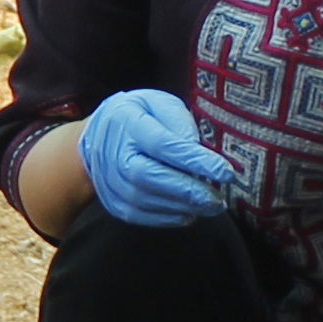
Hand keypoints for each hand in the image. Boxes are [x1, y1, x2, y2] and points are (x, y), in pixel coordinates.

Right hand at [74, 91, 235, 232]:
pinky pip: (139, 216)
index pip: (163, 144)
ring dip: (182, 207)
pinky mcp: (113, 202)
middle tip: (218, 199)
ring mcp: (110, 181)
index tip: (226, 173)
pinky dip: (167, 218)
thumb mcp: (158, 103)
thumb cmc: (137, 117)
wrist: (96, 138)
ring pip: (145, 200)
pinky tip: (188, 213)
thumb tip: (197, 148)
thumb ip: (179, 121)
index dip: (196, 160)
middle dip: (188, 191)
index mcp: (129, 124)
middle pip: (149, 176)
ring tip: (211, 206)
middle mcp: (114, 154)